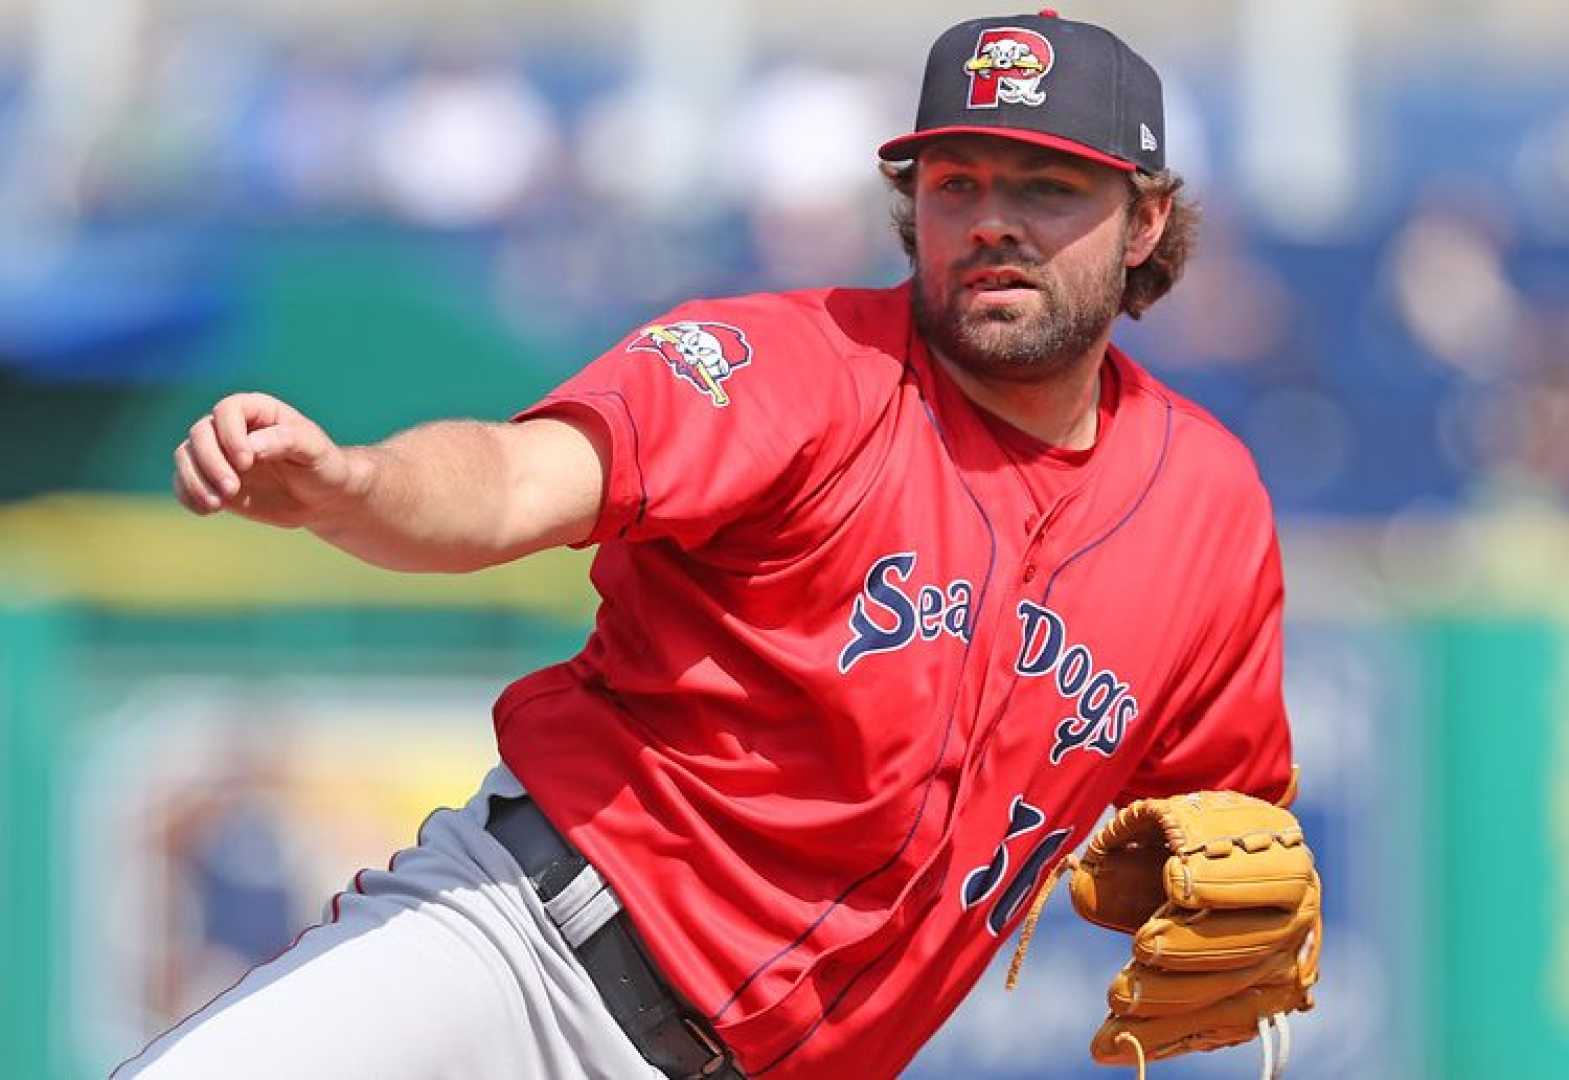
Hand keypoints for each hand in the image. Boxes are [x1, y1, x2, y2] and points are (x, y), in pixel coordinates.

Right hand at [173, 393, 360, 527]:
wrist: (320, 497)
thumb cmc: (322, 465)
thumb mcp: (313, 450)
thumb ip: (285, 441)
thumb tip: (250, 446)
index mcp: (258, 411)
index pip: (227, 410)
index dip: (230, 435)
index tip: (247, 463)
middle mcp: (232, 428)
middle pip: (200, 433)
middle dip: (210, 462)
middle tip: (232, 490)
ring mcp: (218, 454)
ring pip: (185, 456)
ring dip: (194, 481)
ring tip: (217, 504)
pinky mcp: (211, 479)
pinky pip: (184, 482)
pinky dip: (188, 495)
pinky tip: (207, 511)